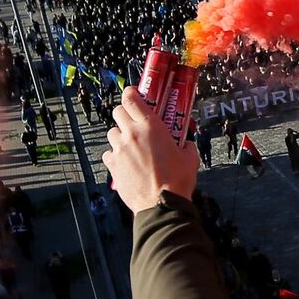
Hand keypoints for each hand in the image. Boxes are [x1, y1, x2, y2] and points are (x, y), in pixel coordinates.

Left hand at [102, 87, 199, 213]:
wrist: (162, 204)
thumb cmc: (177, 180)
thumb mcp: (189, 157)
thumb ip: (185, 145)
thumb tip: (185, 143)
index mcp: (151, 126)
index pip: (131, 98)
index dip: (130, 93)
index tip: (134, 94)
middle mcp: (132, 133)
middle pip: (117, 111)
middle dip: (124, 114)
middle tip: (133, 122)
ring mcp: (120, 149)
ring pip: (112, 132)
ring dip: (120, 135)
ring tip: (130, 145)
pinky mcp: (113, 165)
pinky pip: (109, 153)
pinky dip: (115, 155)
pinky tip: (125, 162)